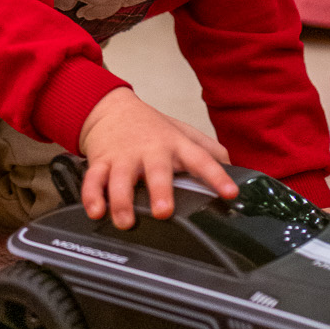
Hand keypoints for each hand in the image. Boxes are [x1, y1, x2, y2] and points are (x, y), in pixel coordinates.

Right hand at [78, 89, 235, 227]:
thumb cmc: (151, 127)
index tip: (230, 193)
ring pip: (121, 179)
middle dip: (160, 191)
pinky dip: (92, 196)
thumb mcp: (183, 133)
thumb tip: (237, 168)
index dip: (217, 176)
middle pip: (156, 171)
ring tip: (125, 220)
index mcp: (175, 145)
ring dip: (122, 200)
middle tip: (164, 211)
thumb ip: (209, 151)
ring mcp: (124, 157)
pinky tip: (95, 210)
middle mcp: (150, 151)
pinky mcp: (101, 162)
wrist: (111, 108)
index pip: (201, 160)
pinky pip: (94, 180)